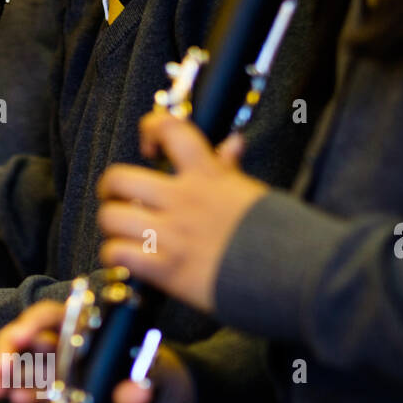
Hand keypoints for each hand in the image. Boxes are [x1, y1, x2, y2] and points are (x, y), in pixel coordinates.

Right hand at [0, 300, 196, 402]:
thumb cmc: (171, 385)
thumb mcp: (166, 381)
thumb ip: (149, 384)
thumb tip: (135, 392)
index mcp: (94, 331)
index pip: (56, 317)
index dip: (35, 324)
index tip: (24, 337)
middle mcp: (73, 350)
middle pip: (30, 342)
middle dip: (10, 352)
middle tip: (1, 370)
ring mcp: (65, 379)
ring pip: (27, 371)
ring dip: (8, 378)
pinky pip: (36, 401)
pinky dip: (22, 400)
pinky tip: (13, 402)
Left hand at [97, 111, 268, 315]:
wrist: (291, 273)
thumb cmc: (277, 236)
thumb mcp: (252, 193)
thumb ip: (230, 171)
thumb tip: (231, 144)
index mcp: (208, 175)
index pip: (171, 130)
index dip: (150, 128)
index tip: (149, 144)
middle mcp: (184, 200)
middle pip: (120, 178)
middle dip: (110, 188)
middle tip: (116, 197)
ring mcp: (172, 234)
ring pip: (112, 217)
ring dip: (111, 226)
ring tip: (122, 234)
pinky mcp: (166, 268)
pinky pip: (118, 254)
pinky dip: (115, 257)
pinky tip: (127, 261)